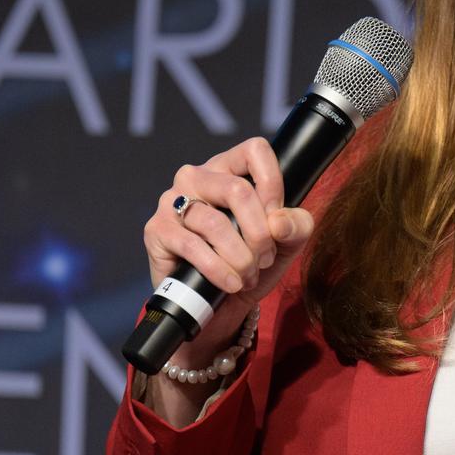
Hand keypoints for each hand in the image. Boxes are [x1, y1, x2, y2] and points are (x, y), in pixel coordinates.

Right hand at [139, 138, 313, 423]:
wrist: (219, 305)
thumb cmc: (252, 263)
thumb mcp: (286, 244)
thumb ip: (296, 226)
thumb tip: (278, 221)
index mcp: (229, 168)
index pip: (255, 150)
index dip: (273, 184)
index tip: (278, 221)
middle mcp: (197, 177)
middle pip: (238, 189)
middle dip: (259, 233)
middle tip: (265, 258)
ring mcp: (172, 201)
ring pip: (216, 222)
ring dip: (241, 256)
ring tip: (249, 274)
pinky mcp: (157, 230)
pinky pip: (193, 247)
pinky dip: (219, 269)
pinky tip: (232, 283)